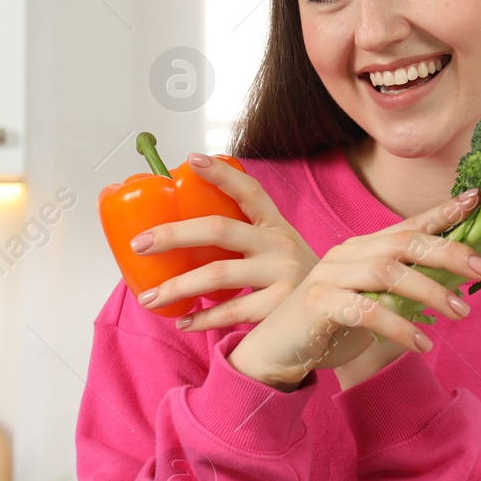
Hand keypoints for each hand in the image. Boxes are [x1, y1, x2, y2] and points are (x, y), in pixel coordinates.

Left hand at [128, 153, 318, 331]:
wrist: (340, 312)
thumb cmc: (294, 279)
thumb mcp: (279, 250)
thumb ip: (246, 241)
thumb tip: (185, 238)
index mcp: (275, 225)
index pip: (249, 191)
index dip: (221, 174)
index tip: (192, 159)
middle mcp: (280, 244)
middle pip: (219, 229)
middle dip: (174, 234)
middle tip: (141, 243)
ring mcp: (283, 273)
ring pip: (218, 274)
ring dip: (177, 286)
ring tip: (149, 298)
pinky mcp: (281, 305)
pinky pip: (232, 311)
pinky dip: (203, 318)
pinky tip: (183, 321)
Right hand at [228, 187, 480, 388]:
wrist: (275, 351)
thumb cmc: (328, 326)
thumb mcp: (371, 302)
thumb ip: (400, 290)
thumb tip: (453, 288)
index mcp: (362, 248)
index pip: (408, 224)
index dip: (443, 212)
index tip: (478, 199)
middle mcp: (347, 253)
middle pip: (404, 242)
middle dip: (448, 252)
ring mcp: (330, 275)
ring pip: (389, 273)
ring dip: (430, 292)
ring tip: (459, 311)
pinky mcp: (317, 302)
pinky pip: (366, 311)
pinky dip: (398, 326)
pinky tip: (421, 343)